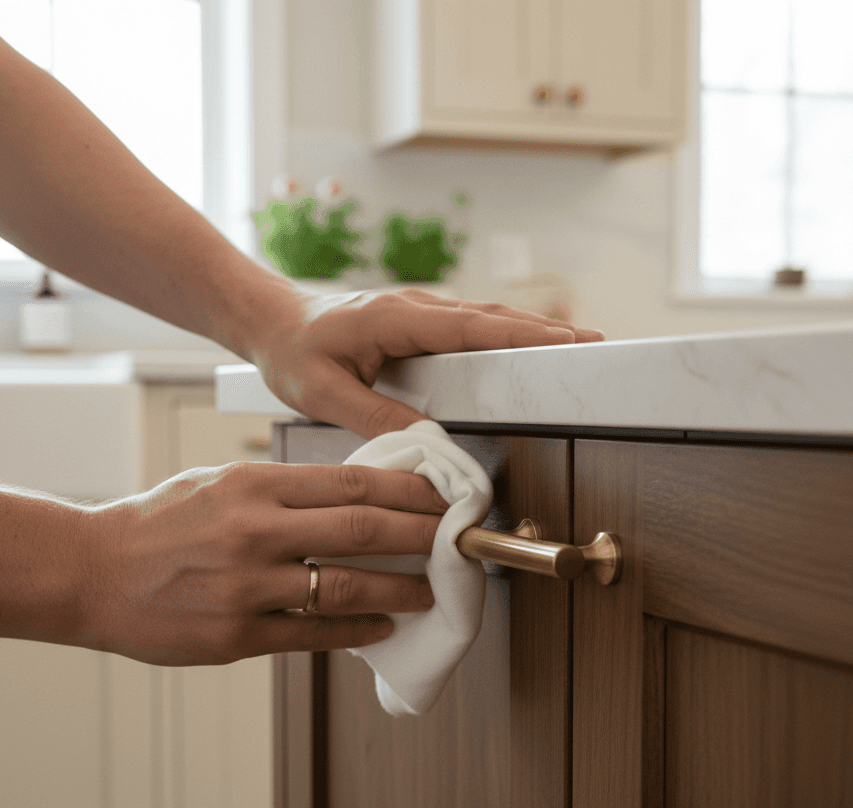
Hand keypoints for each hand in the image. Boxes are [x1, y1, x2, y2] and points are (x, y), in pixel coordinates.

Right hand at [78, 461, 448, 665]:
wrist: (92, 572)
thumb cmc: (158, 524)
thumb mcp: (218, 483)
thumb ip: (281, 490)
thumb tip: (351, 498)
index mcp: (252, 484)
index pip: (353, 482)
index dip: (409, 492)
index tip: (440, 500)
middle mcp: (254, 531)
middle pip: (364, 530)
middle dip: (423, 536)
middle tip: (455, 542)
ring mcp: (246, 587)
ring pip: (348, 587)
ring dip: (402, 590)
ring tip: (429, 591)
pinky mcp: (236, 636)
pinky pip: (314, 634)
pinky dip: (357, 631)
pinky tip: (383, 626)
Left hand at [250, 287, 604, 438]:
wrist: (269, 320)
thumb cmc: (291, 351)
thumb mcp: (325, 392)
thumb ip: (377, 415)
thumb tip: (430, 441)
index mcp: (394, 318)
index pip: (470, 327)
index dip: (523, 334)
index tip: (567, 342)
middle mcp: (413, 307)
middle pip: (491, 319)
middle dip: (545, 331)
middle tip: (597, 346)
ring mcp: (418, 312)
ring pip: (484, 321)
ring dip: (530, 331)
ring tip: (577, 348)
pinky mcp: (417, 323)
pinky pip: (469, 328)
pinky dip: (504, 336)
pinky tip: (525, 350)